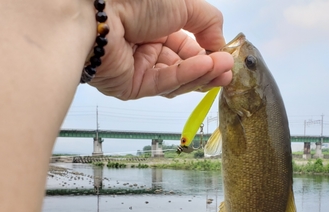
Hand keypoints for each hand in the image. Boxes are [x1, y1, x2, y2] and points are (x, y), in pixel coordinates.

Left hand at [89, 0, 233, 98]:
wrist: (99, 12)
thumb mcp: (184, 3)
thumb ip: (208, 24)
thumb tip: (220, 46)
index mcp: (155, 25)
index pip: (187, 46)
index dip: (208, 52)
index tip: (226, 57)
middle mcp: (146, 47)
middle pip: (183, 65)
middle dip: (208, 68)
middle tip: (228, 70)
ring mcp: (138, 68)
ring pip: (176, 78)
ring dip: (201, 73)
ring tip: (222, 69)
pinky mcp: (131, 86)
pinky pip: (163, 82)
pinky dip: (186, 76)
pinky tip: (206, 68)